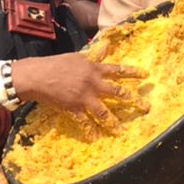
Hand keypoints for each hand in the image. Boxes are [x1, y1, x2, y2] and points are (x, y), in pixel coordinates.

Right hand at [13, 44, 147, 130]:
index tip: (146, 75)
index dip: (132, 72)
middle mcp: (92, 83)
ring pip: (103, 111)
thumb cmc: (56, 64)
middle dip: (132, 100)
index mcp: (93, 69)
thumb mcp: (77, 56)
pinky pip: (84, 122)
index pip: (117, 70)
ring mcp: (83, 97)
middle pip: (116, 92)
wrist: (37, 76)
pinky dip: (90, 131)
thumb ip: (94, 55)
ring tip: (122, 130)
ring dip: (114, 122)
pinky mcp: (73, 108)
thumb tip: (107, 45)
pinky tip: (96, 138)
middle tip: (146, 106)